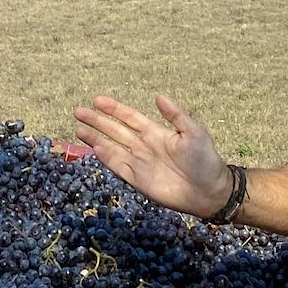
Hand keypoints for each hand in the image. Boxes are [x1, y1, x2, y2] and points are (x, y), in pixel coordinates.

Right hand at [73, 94, 232, 217]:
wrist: (208, 191)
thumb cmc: (205, 160)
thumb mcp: (194, 132)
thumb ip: (176, 115)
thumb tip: (158, 96)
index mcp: (156, 133)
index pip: (130, 117)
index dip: (114, 109)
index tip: (97, 100)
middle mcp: (144, 146)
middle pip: (116, 130)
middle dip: (97, 121)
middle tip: (79, 111)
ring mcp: (139, 163)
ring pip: (112, 147)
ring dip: (96, 139)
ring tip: (78, 129)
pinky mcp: (138, 180)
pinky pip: (118, 166)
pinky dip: (106, 158)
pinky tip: (95, 148)